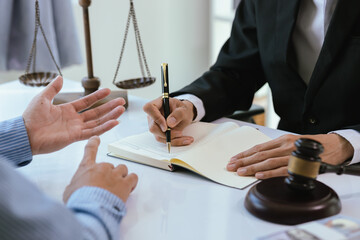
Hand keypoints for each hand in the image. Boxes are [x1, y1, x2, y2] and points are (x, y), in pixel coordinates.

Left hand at [23, 76, 124, 154]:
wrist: (25, 134)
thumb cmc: (31, 118)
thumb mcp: (42, 98)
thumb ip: (53, 88)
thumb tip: (60, 77)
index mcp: (67, 110)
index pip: (87, 102)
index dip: (97, 97)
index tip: (108, 90)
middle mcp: (74, 120)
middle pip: (96, 112)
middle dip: (109, 107)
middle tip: (121, 101)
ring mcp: (76, 129)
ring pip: (98, 122)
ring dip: (110, 116)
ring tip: (121, 109)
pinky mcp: (76, 137)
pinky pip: (93, 131)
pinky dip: (105, 127)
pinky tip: (114, 122)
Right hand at [63, 136, 137, 202]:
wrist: (90, 209)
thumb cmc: (79, 200)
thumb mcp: (70, 191)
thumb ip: (75, 185)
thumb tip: (76, 188)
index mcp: (87, 168)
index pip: (90, 150)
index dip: (94, 143)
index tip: (96, 139)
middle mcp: (102, 168)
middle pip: (109, 165)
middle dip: (109, 175)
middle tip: (106, 187)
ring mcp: (115, 175)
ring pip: (122, 169)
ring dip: (121, 176)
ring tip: (117, 188)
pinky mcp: (125, 183)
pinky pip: (133, 177)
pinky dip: (132, 182)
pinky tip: (128, 188)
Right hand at [143, 97, 194, 145]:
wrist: (184, 115)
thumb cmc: (183, 110)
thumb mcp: (184, 110)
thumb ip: (178, 114)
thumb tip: (169, 123)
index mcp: (158, 103)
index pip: (149, 108)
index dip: (156, 118)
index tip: (166, 127)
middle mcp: (153, 114)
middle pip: (153, 127)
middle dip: (167, 133)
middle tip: (179, 132)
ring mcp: (155, 124)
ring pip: (158, 136)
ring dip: (173, 138)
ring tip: (184, 136)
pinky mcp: (158, 132)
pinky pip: (164, 140)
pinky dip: (175, 141)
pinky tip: (184, 139)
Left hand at [226, 133, 353, 178]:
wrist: (332, 146)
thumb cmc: (309, 145)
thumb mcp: (291, 142)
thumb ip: (276, 148)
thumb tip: (259, 156)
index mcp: (281, 139)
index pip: (258, 147)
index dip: (244, 154)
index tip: (233, 159)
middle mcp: (284, 145)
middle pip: (259, 154)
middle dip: (243, 161)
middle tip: (231, 166)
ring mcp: (291, 155)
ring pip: (267, 161)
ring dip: (252, 167)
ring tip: (240, 172)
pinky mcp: (299, 164)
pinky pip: (281, 170)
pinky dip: (269, 173)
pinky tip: (258, 175)